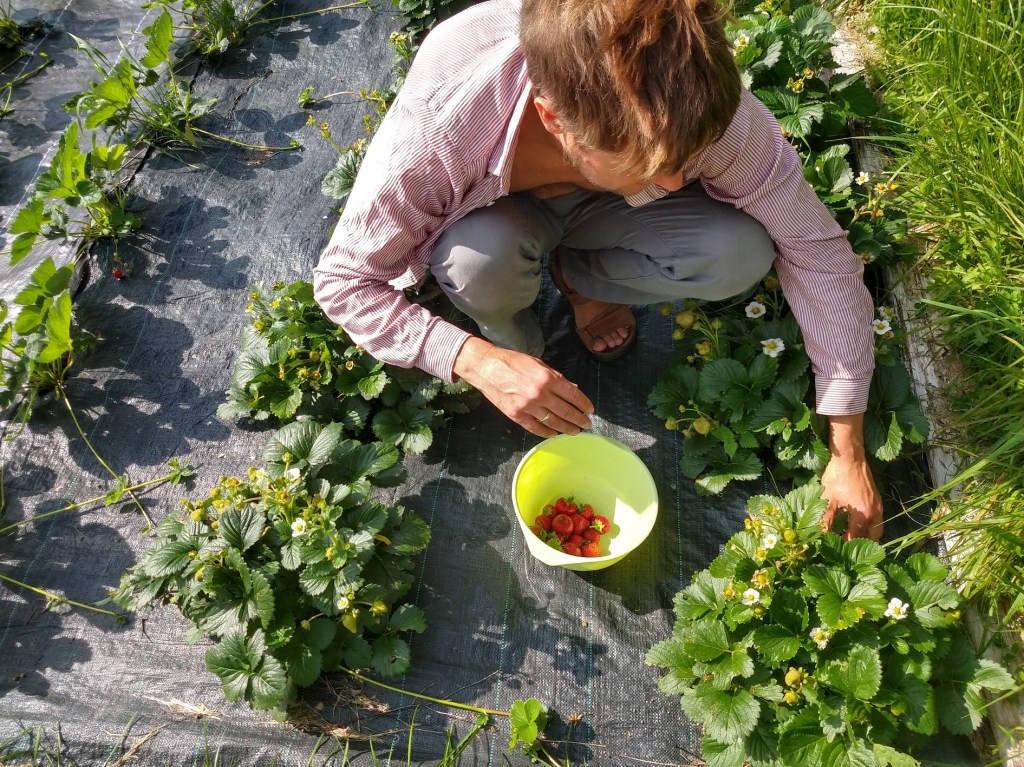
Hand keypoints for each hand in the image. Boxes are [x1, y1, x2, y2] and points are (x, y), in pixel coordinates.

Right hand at [453, 337, 593, 436]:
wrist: (486, 368)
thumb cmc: (513, 362)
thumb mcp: (538, 363)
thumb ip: (557, 377)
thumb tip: (573, 388)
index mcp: (547, 378)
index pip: (573, 395)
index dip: (584, 404)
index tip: (590, 410)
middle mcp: (540, 394)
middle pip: (566, 412)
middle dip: (579, 419)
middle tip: (587, 424)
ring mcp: (528, 406)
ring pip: (553, 422)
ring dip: (566, 429)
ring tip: (575, 431)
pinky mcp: (516, 415)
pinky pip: (536, 428)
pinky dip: (547, 432)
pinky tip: (555, 434)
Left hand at [819, 414, 883, 540]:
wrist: (850, 456)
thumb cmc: (837, 476)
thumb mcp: (828, 500)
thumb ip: (825, 520)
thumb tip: (819, 537)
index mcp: (863, 515)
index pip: (855, 539)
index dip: (844, 547)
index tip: (834, 553)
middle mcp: (875, 513)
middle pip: (872, 537)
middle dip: (861, 546)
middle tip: (847, 551)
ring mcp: (878, 505)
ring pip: (876, 528)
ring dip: (866, 536)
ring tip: (851, 541)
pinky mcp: (877, 499)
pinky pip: (876, 519)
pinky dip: (869, 526)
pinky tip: (856, 525)